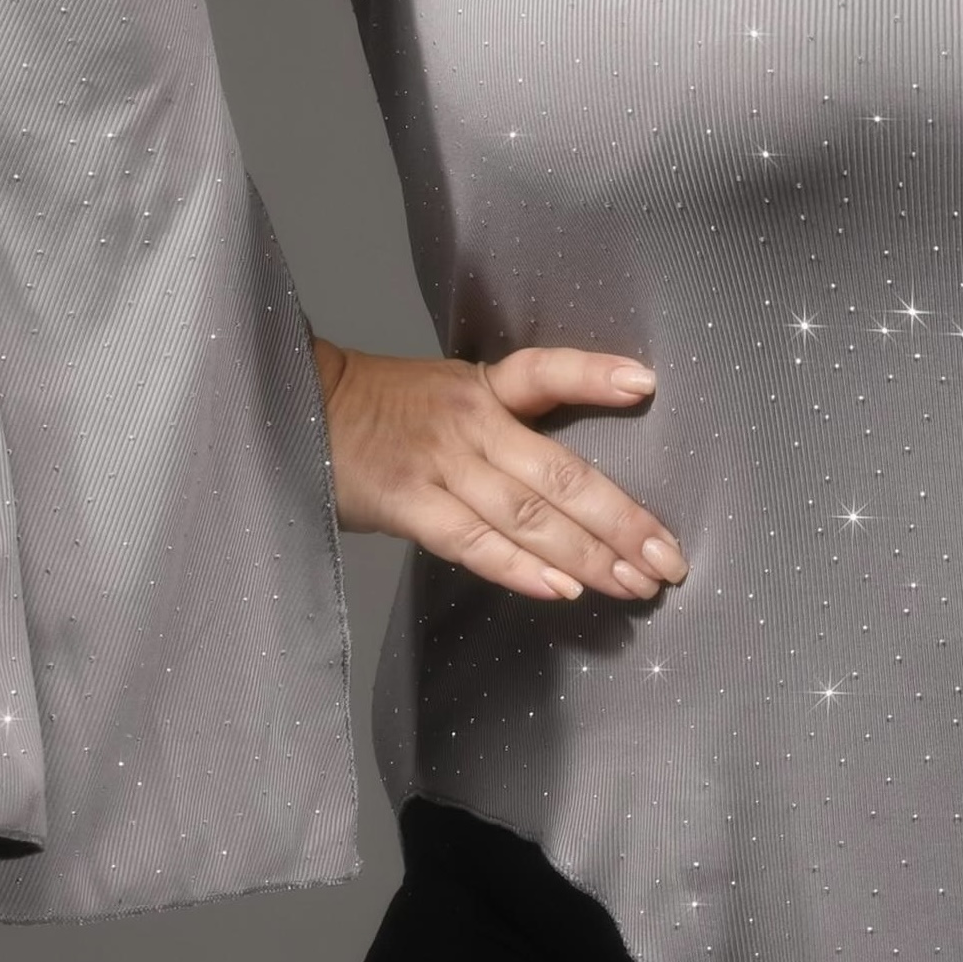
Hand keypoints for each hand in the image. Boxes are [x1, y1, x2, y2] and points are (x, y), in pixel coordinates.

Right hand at [308, 334, 686, 604]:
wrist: (294, 412)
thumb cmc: (380, 414)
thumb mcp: (446, 397)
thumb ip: (503, 431)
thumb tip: (573, 491)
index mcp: (482, 387)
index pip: (545, 372)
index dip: (595, 376)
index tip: (646, 385)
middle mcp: (469, 423)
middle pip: (561, 472)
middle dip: (623, 521)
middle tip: (668, 559)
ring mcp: (438, 463)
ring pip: (529, 514)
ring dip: (588, 556)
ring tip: (633, 585)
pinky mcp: (406, 502)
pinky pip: (472, 542)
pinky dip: (519, 568)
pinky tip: (561, 589)